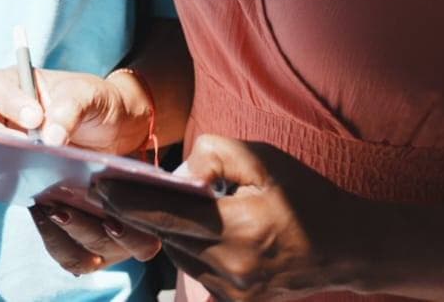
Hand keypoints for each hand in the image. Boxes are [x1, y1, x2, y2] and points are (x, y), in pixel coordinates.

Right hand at [0, 65, 161, 274]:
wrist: (120, 129)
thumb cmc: (99, 103)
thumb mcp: (91, 96)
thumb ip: (70, 109)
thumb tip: (49, 138)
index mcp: (19, 84)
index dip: (8, 102)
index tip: (34, 118)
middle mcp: (7, 114)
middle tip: (27, 150)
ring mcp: (11, 143)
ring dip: (5, 163)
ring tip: (32, 173)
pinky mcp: (23, 172)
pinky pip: (9, 180)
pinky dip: (20, 185)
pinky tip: (39, 192)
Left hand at [93, 135, 364, 300]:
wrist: (345, 248)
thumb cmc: (306, 195)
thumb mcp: (266, 160)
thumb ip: (218, 155)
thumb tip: (180, 171)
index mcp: (241, 229)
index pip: (170, 214)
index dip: (130, 201)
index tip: (99, 186)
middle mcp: (233, 267)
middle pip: (169, 236)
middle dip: (137, 213)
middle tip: (107, 190)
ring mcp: (234, 291)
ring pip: (180, 255)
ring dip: (165, 230)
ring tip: (146, 204)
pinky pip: (197, 270)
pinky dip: (188, 247)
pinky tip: (190, 227)